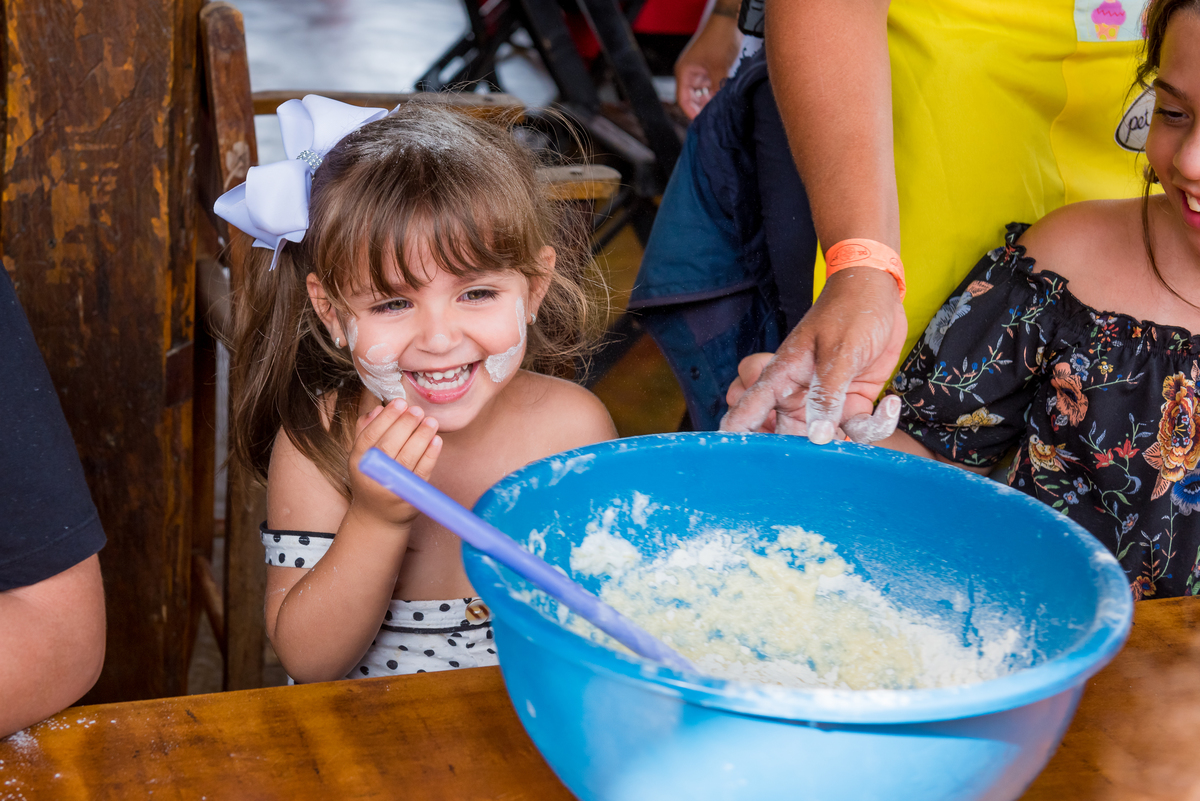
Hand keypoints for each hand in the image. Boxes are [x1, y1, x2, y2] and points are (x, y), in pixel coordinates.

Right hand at [348, 400, 441, 525]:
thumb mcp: (362, 456)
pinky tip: (436, 441)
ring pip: (407, 458)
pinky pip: (422, 472)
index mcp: (358, 460)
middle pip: (389, 446)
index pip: (370, 435)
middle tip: (418, 410)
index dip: (386, 418)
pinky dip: (430, 455)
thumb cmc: (372, 478)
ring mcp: (391, 486)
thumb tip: (378, 409)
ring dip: (421, 437)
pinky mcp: (410, 495)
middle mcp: (372, 474)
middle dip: (406, 425)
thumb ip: (366, 431)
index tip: (400, 402)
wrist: (378, 516)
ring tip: (431, 422)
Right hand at [674, 12, 740, 119]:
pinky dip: (715, 93)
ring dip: (709, 102)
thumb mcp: (719, 68)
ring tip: (719, 111)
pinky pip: (709, 87)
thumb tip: (719, 108)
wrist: (728, 21)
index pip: (683, 100)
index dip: (692, 113)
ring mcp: (698, 71)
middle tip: (713, 120)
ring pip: (701, 94)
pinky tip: (723, 100)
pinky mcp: (708, 69)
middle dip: (701, 109)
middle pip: (691, 99)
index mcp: (684, 73)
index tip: (703, 124)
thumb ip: (718, 89)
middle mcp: (689, 73)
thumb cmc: (719, 40)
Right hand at [720, 268, 906, 442]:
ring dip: (850, 442)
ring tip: (870, 421)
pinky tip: (889, 402)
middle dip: (806, 454)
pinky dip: (876, 425)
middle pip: (788, 436)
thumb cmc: (850, 312)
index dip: (739, 435)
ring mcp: (826, 402)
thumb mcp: (838, 352)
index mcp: (782, 376)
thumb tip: (817, 437)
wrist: (879, 294)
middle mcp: (799, 394)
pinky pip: (857, 430)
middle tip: (827, 458)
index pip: (750, 409)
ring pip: (826, 440)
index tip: (735, 461)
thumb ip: (826, 396)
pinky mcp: (852, 403)